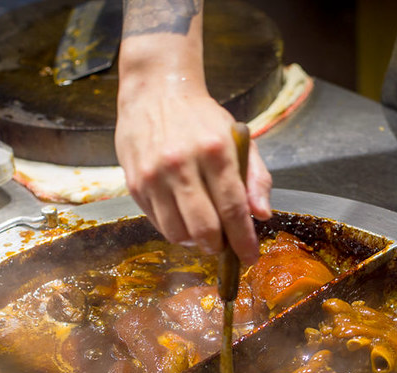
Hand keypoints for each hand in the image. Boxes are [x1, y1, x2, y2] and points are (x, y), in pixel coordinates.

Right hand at [115, 36, 271, 263]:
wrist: (155, 92)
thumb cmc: (201, 119)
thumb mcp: (239, 138)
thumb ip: (256, 178)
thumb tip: (262, 215)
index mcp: (214, 152)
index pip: (233, 209)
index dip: (244, 240)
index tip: (250, 257)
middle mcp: (181, 165)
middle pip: (204, 229)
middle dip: (218, 247)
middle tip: (224, 245)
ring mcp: (154, 176)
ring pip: (178, 233)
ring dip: (195, 241)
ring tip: (203, 230)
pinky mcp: (134, 184)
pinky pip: (158, 223)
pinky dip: (175, 229)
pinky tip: (183, 216)